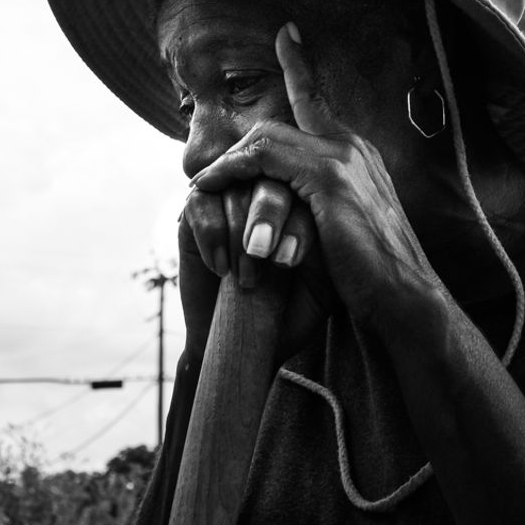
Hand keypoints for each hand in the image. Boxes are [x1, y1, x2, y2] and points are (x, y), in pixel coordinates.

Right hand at [177, 181, 331, 359]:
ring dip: (238, 234)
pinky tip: (221, 269)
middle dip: (267, 215)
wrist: (245, 343)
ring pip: (235, 189)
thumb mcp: (322, 282)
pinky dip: (212, 234)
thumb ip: (326, 244)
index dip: (295, 223)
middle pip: (269, 180)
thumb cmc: (290, 314)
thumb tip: (322, 210)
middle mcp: (269, 196)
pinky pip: (201, 203)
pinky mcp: (197, 213)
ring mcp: (231, 200)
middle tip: (263, 254)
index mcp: (306, 205)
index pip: (306, 192)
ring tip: (246, 279)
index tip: (290, 262)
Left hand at [190, 23, 445, 336]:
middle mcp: (353, 147)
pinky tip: (211, 188)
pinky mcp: (330, 180)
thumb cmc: (374, 277)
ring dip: (229, 164)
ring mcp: (344, 159)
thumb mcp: (345, 230)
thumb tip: (287, 208)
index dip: (300, 65)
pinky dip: (231, 172)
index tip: (287, 34)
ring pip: (266, 137)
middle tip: (207, 173)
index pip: (320, 101)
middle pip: (280, 120)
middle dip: (239, 142)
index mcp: (359, 156)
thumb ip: (320, 205)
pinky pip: (262, 160)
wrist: (405, 299)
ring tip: (204, 185)